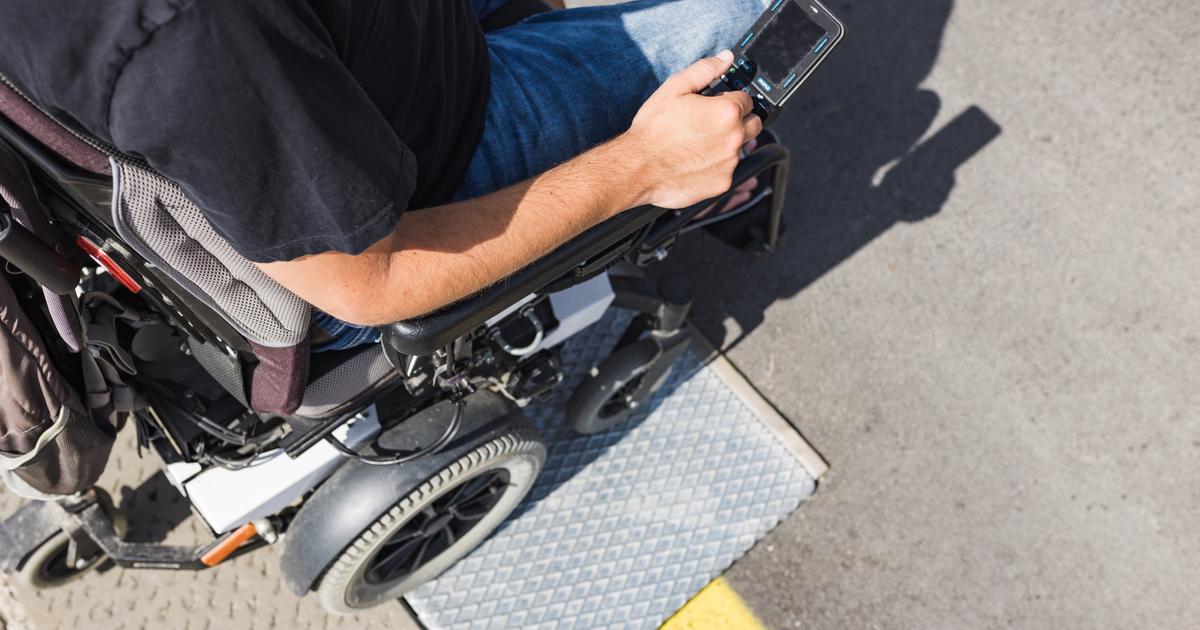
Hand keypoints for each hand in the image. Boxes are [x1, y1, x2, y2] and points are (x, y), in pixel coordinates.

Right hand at [624, 50, 763, 208]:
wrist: (638, 168)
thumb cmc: (653, 130)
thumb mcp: (675, 88)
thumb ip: (705, 70)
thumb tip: (725, 58)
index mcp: (727, 112)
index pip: (748, 99)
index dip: (732, 99)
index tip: (719, 104)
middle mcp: (734, 138)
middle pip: (754, 124)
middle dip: (740, 120)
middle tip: (713, 123)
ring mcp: (729, 163)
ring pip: (740, 149)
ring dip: (727, 144)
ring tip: (698, 143)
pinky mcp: (722, 183)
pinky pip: (728, 170)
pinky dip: (717, 165)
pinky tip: (695, 160)